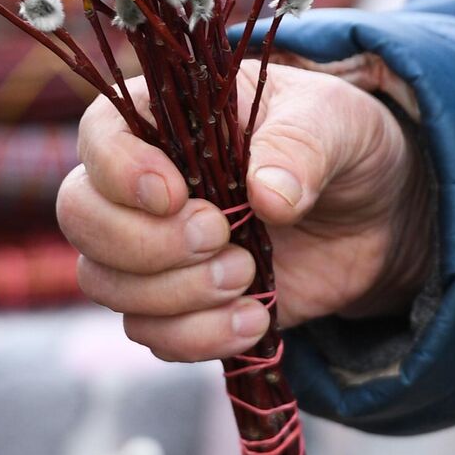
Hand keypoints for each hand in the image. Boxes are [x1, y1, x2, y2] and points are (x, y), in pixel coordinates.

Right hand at [58, 60, 432, 362]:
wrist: (374, 214)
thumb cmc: (339, 142)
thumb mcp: (336, 122)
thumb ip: (302, 145)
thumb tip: (267, 194)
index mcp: (165, 116)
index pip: (98, 135)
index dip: (119, 171)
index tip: (176, 195)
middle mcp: (139, 183)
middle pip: (81, 216)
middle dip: (145, 242)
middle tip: (222, 237)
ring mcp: (152, 248)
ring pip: (104, 282)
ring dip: (175, 294)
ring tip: (250, 274)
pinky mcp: (179, 304)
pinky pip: (149, 334)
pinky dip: (198, 337)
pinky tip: (255, 319)